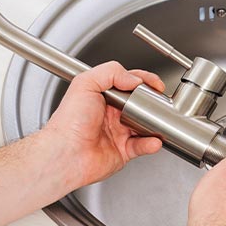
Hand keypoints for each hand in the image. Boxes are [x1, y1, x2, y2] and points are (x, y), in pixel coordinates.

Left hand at [42, 61, 164, 186]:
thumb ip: (111, 72)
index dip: (144, 82)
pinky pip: (142, 146)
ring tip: (160, 122)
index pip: (129, 84)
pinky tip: (153, 140)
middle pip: (140, 105)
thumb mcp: (85, 83)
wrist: (65, 153)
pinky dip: (151, 143)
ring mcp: (118, 133)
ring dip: (155, 124)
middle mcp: (111, 114)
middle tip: (158, 103)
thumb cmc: (68, 122)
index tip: (155, 84)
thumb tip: (134, 78)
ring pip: (145, 126)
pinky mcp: (123, 151)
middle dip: (152, 103)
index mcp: (102, 96)